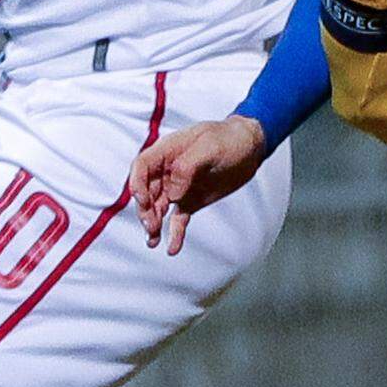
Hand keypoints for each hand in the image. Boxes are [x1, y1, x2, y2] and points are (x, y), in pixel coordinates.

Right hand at [130, 117, 271, 254]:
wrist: (249, 148)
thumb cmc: (228, 138)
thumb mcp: (210, 147)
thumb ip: (187, 167)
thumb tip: (173, 193)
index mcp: (167, 151)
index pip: (141, 167)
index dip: (137, 184)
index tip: (143, 201)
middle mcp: (167, 171)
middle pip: (146, 192)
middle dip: (145, 210)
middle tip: (151, 225)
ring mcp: (178, 187)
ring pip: (158, 209)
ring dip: (153, 225)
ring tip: (153, 240)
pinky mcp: (189, 202)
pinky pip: (178, 220)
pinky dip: (174, 234)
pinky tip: (172, 248)